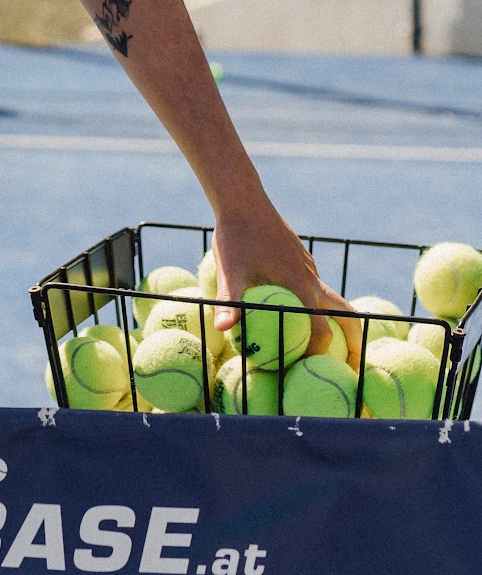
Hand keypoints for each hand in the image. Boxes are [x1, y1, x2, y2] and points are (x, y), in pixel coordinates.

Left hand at [211, 199, 360, 370]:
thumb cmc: (235, 236)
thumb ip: (229, 302)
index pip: (321, 330)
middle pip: (345, 315)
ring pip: (332, 300)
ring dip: (335, 324)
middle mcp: (311, 279)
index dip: (320, 355)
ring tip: (327, 348)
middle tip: (349, 370)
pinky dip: (316, 306)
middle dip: (353, 343)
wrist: (243, 200)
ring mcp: (309, 268)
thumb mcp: (229, 272)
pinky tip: (296, 314)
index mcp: (300, 286)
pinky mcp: (301, 260)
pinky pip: (315, 288)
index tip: (312, 374)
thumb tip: (222, 330)